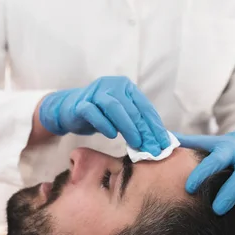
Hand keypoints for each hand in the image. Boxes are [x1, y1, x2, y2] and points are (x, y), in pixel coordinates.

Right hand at [39, 76, 170, 154]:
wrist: (69, 110)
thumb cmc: (100, 114)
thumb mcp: (122, 117)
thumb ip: (139, 125)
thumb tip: (165, 141)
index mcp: (126, 87)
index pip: (144, 107)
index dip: (155, 126)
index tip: (164, 144)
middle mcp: (112, 86)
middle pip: (132, 108)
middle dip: (144, 130)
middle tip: (152, 148)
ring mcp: (95, 92)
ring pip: (114, 107)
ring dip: (127, 126)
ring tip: (136, 142)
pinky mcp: (81, 103)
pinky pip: (94, 112)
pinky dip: (105, 124)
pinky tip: (112, 135)